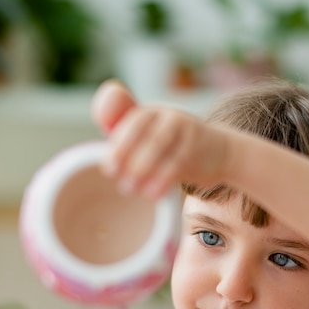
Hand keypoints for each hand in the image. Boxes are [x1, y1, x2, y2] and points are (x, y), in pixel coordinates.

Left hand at [91, 80, 229, 198]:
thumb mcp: (148, 136)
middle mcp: (169, 116)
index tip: (108, 169)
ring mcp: (186, 130)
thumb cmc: (173, 145)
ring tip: (131, 190)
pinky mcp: (198, 148)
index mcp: (151, 113)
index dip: (118, 145)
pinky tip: (152, 195)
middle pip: (146, 134)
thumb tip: (89, 144)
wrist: (219, 150)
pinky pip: (177, 164)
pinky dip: (163, 180)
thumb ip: (121, 132)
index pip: (131, 122)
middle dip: (128, 159)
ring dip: (143, 171)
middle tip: (118, 182)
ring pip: (160, 148)